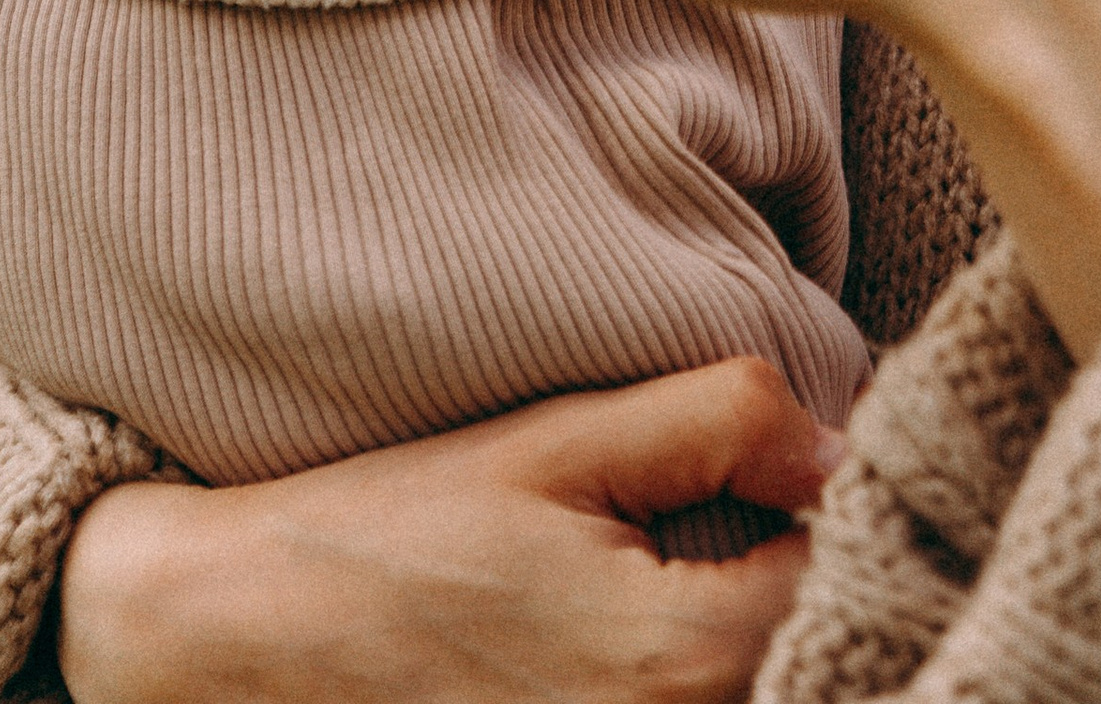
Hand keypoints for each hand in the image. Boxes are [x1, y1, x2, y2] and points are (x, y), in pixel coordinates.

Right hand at [59, 356, 833, 703]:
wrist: (246, 635)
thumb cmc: (399, 527)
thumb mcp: (561, 438)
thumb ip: (722, 424)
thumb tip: (845, 444)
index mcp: (674, 658)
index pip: (846, 584)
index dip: (855, 509)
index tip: (838, 458)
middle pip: (816, 657)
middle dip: (822, 582)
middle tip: (792, 505)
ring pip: (758, 693)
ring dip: (770, 639)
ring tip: (743, 558)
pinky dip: (709, 679)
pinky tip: (674, 627)